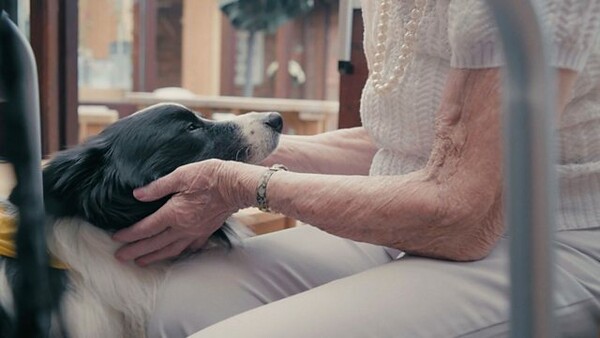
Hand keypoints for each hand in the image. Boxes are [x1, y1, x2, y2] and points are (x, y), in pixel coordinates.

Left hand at [113, 159, 253, 265]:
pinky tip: (173, 253)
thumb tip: (138, 195)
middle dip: (136, 251)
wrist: (236, 185)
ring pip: (170, 250)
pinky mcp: (206, 232)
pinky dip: (178, 253)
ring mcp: (195, 232)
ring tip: (141, 262)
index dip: (129, 234)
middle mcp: (182, 228)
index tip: (116, 238)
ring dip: (154, 257)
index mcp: (173, 213)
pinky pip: (189, 248)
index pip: (146, 228)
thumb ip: (158, 187)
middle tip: (120, 257)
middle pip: (154, 244)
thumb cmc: (210, 176)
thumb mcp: (180, 175)